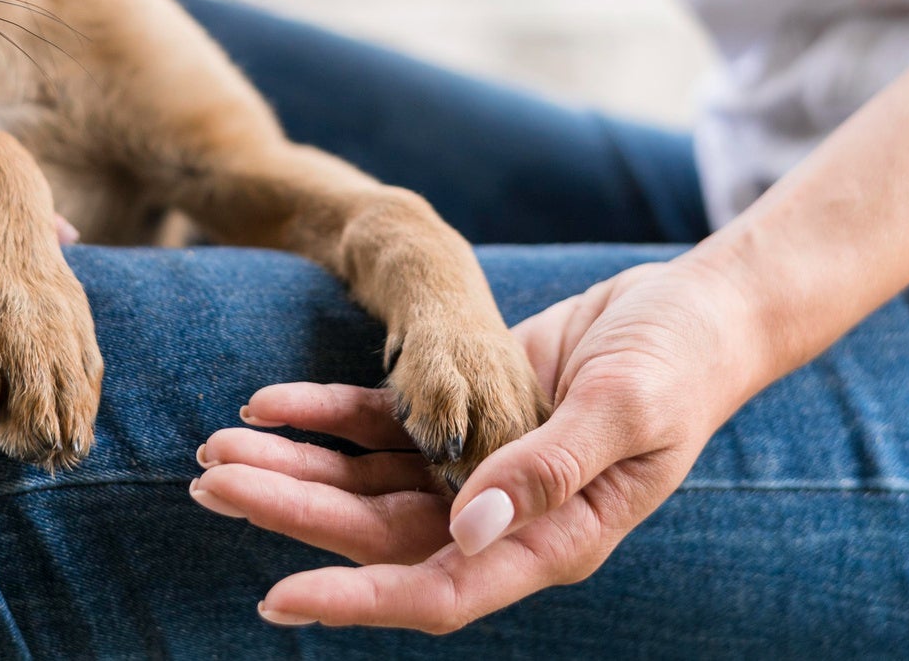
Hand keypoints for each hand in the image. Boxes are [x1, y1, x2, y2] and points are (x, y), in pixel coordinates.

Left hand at [189, 257, 766, 631]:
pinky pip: (379, 424)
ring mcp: (479, 468)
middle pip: (376, 536)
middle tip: (209, 485)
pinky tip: (269, 401)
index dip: (356, 599)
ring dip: (292, 466)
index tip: (277, 597)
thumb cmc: (682, 365)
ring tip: (215, 448)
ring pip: (365, 483)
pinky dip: (324, 414)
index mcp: (552, 541)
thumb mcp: (625, 410)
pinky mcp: (466, 413)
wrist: (699, 308)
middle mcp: (502, 518)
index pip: (437, 590)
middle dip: (290, 513)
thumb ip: (548, 470)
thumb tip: (467, 531)